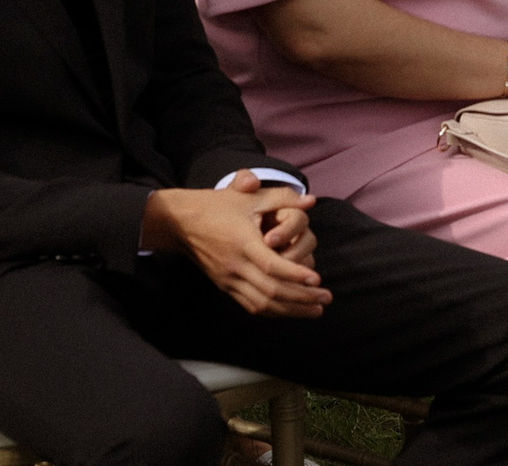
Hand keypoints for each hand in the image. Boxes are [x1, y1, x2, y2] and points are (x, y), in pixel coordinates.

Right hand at [142, 176, 329, 317]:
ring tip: (315, 310)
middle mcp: (236, 266)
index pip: (273, 266)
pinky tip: (290, 311)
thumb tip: (311, 201)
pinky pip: (250, 306)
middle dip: (302, 298)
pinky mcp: (225, 287)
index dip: (296, 274)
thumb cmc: (217, 205)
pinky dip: (272, 311)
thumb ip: (281, 197)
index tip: (317, 280)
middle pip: (272, 290)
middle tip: (327, 299)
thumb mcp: (248, 196)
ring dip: (291, 310)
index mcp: (243, 243)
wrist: (181, 222)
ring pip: (262, 304)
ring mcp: (229, 280)